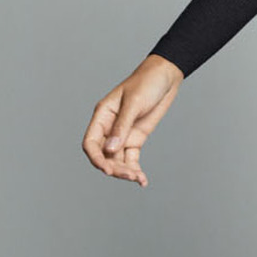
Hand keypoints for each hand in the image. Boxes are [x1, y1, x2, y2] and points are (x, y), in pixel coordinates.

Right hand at [82, 54, 185, 187]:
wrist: (166, 76)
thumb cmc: (147, 82)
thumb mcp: (134, 103)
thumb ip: (122, 127)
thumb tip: (109, 150)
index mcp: (102, 116)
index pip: (91, 143)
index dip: (96, 158)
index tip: (107, 170)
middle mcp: (109, 127)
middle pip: (104, 155)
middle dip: (114, 168)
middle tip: (130, 176)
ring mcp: (122, 134)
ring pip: (117, 160)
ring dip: (125, 171)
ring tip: (138, 178)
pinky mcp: (136, 138)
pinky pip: (131, 158)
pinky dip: (135, 169)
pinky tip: (142, 180)